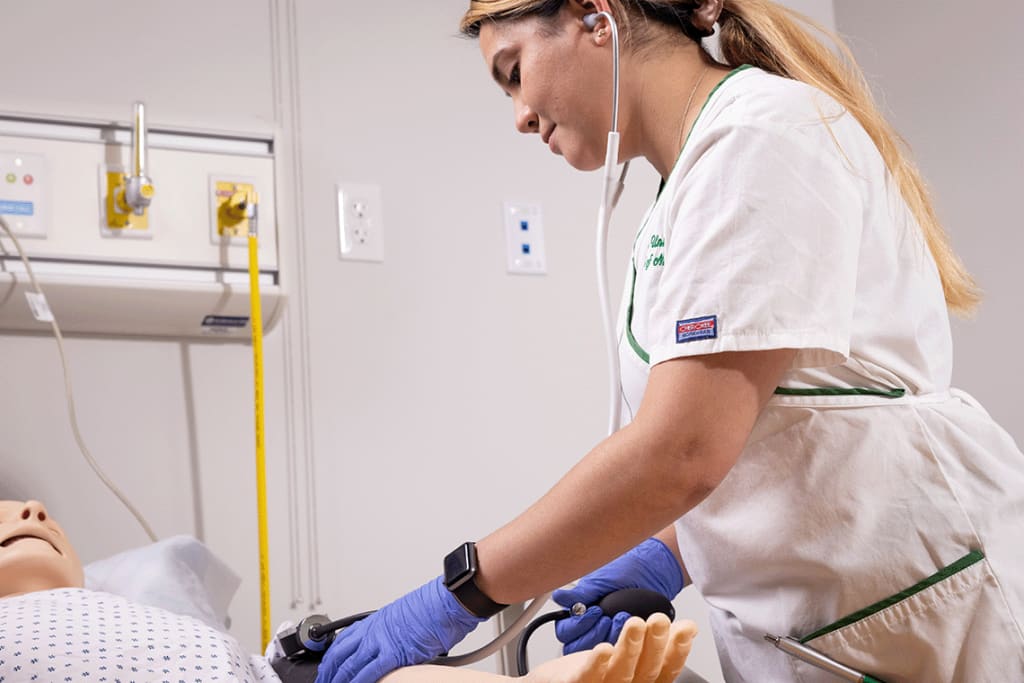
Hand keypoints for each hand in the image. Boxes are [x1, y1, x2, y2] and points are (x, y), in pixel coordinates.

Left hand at [315, 576, 483, 682]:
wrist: (448, 601)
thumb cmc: (435, 606)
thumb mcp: (407, 618)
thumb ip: (395, 632)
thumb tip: (396, 645)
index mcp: (376, 621)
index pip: (344, 640)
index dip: (332, 657)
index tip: (327, 667)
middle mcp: (374, 629)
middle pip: (340, 653)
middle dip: (328, 671)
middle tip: (323, 681)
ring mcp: (382, 640)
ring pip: (349, 664)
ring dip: (338, 679)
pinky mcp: (394, 652)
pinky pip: (368, 671)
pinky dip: (358, 681)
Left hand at [526, 614, 697, 682]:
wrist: (549, 682)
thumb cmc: (590, 670)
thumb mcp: (628, 653)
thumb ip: (653, 643)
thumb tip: (683, 626)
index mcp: (638, 681)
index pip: (665, 669)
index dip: (678, 649)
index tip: (686, 627)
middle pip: (645, 670)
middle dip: (655, 643)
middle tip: (661, 620)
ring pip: (619, 671)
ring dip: (630, 648)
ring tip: (637, 624)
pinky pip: (585, 677)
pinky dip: (595, 664)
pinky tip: (603, 649)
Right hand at [552, 538, 684, 653]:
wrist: (656, 568)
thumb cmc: (628, 569)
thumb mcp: (602, 580)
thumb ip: (581, 593)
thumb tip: (559, 598)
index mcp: (580, 611)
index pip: (566, 631)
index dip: (577, 624)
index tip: (594, 610)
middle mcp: (592, 626)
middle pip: (578, 646)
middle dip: (594, 632)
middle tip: (606, 616)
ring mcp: (610, 634)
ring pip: (599, 650)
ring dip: (610, 636)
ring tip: (622, 616)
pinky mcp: (629, 640)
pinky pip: (622, 649)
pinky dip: (626, 638)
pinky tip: (633, 624)